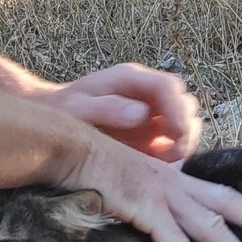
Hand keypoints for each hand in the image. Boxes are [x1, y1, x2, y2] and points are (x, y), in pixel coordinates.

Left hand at [44, 63, 200, 160]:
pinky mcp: (152, 131)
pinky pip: (175, 140)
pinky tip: (162, 163)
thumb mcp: (77, 108)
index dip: (177, 110)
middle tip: (174, 151)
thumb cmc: (62, 109)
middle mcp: (146, 92)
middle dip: (185, 127)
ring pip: (186, 120)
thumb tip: (140, 114)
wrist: (54, 116)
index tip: (176, 134)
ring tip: (169, 159)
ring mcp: (151, 111)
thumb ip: (107, 109)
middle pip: (184, 102)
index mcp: (131, 78)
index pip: (167, 87)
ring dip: (184, 140)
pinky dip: (175, 152)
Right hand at [67, 133, 241, 241]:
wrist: (70, 148)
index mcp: (172, 177)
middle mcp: (174, 183)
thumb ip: (144, 193)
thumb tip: (152, 211)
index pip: (218, 191)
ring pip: (210, 227)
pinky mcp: (145, 209)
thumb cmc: (91, 162)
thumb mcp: (127, 177)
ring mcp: (162, 195)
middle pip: (228, 203)